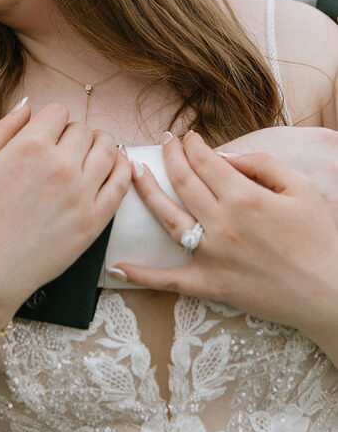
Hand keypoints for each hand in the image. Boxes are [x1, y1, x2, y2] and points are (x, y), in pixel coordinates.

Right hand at [0, 101, 130, 328]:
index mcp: (30, 146)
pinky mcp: (95, 218)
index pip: (58, 112)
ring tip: (91, 153)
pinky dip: (123, 167)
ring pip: (107, 148)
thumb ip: (4, 127)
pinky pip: (122, 181)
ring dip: (100, 145)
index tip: (48, 135)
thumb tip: (28, 105)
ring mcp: (81, 192)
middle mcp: (60, 164)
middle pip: (83, 129)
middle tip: (64, 150)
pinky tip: (115, 165)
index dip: (52, 121)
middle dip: (73, 134)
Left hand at [112, 131, 337, 356]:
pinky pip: (169, 280)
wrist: (332, 295)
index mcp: (245, 197)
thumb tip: (225, 158)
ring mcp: (213, 256)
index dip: (193, 145)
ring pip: (168, 219)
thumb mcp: (301, 189)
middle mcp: (223, 224)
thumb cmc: (322, 239)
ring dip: (146, 193)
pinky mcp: (211, 285)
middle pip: (183, 182)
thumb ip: (262, 165)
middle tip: (163, 142)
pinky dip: (142, 275)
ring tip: (133, 173)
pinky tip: (116, 267)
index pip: (206, 161)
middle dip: (170, 157)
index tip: (188, 136)